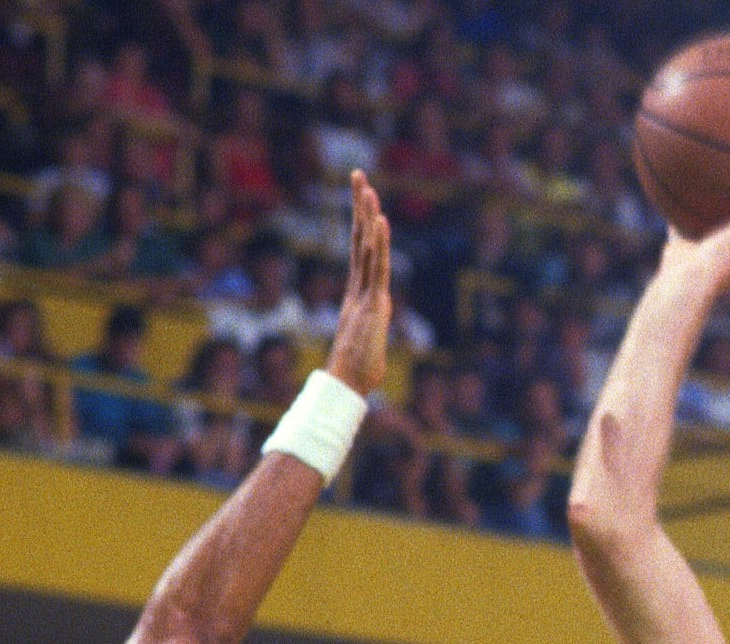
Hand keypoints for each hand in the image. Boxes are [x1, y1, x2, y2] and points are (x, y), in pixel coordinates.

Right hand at [324, 170, 391, 394]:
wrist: (349, 384)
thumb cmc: (359, 371)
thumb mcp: (371, 344)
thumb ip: (372, 335)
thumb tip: (374, 342)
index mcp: (359, 292)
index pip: (362, 250)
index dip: (362, 223)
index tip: (363, 197)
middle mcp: (359, 287)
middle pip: (360, 237)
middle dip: (359, 205)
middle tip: (358, 174)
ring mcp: (365, 292)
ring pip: (367, 246)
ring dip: (367, 215)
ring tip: (366, 185)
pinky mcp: (373, 302)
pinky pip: (377, 267)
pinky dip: (380, 244)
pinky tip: (380, 220)